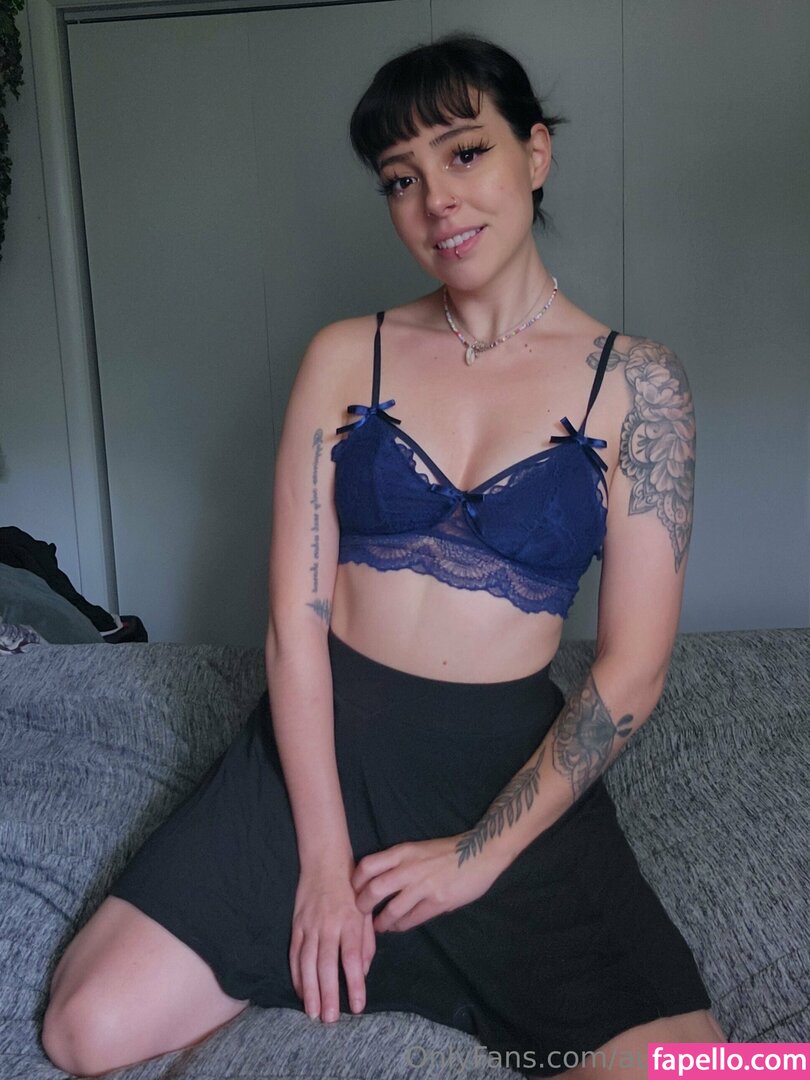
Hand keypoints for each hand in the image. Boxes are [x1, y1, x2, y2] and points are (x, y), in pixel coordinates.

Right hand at [289, 864, 376, 1022]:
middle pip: (326, 964)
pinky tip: (300, 991)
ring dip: (309, 990)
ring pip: (307, 962)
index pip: (352, 958)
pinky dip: (296, 974)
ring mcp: (310, 925)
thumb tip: (362, 972)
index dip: (354, 983)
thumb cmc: (352, 887)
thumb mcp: (366, 911)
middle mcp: (329, 925)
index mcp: (350, 921)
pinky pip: (295, 953)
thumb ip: (366, 943)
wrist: (325, 861)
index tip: (357, 1006)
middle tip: (330, 1019)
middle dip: (328, 994)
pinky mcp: (297, 925)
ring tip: (312, 1013)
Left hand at [350, 835, 502, 933]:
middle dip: (362, 906)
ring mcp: (423, 886)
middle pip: (374, 890)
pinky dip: (400, 926)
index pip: (368, 865)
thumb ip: (401, 864)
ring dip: (381, 922)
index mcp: (403, 851)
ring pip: (392, 909)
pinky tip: (397, 927)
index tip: (352, 891)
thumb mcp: (419, 849)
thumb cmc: (447, 851)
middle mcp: (409, 868)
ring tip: (378, 926)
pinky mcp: (437, 901)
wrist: (480, 852)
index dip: (355, 881)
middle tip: (359, 914)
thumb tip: (380, 883)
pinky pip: (412, 919)